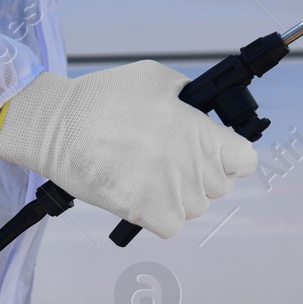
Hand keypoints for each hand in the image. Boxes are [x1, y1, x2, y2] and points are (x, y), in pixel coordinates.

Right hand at [0, 61, 256, 237]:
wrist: (57, 126)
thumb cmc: (102, 98)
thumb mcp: (155, 77)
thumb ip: (187, 96)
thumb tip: (198, 109)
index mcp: (199, 132)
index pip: (245, 160)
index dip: (231, 155)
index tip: (214, 151)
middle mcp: (191, 165)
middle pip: (220, 186)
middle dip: (200, 174)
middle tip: (171, 159)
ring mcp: (170, 193)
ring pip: (195, 208)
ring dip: (179, 196)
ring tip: (151, 175)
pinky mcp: (146, 213)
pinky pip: (171, 226)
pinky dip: (160, 215)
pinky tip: (143, 194)